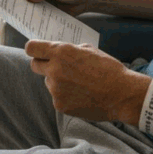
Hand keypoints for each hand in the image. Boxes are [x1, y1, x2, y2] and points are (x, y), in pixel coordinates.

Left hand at [26, 40, 145, 122]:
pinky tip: (81, 95)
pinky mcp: (59, 105)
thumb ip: (69, 50)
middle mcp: (54, 70)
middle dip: (43, 65)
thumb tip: (57, 52)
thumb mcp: (89, 50)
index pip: (31, 48)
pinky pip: (57, 96)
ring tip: (79, 83)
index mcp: (61, 53)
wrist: (121, 94)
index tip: (37, 52)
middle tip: (58, 67)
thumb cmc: (108, 69)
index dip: (34, 49)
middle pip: (34, 65)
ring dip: (58, 81)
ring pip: (48, 82)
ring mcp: (55, 89)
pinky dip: (65, 95)